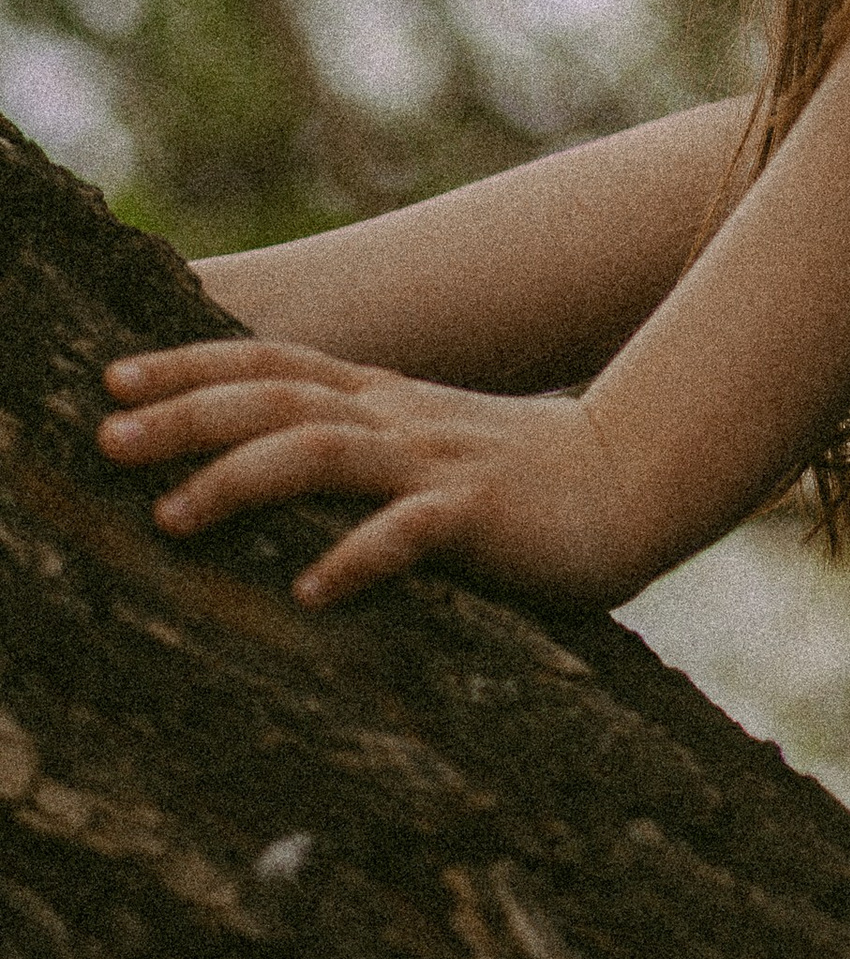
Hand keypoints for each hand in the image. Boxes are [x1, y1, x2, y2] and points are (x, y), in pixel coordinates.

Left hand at [95, 339, 660, 610]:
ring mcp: (438, 463)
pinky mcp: (480, 515)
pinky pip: (410, 533)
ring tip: (172, 518)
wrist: (636, 482)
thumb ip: (357, 443)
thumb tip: (261, 459)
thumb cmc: (523, 482)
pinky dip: (356, 558)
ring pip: (324, 452)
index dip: (190, 365)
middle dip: (186, 414)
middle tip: (104, 438)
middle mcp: (399, 419)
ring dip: (242, 480)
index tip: (111, 378)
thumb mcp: (427, 445)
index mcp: (383, 400)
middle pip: (277, 399)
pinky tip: (311, 593)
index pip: (273, 365)